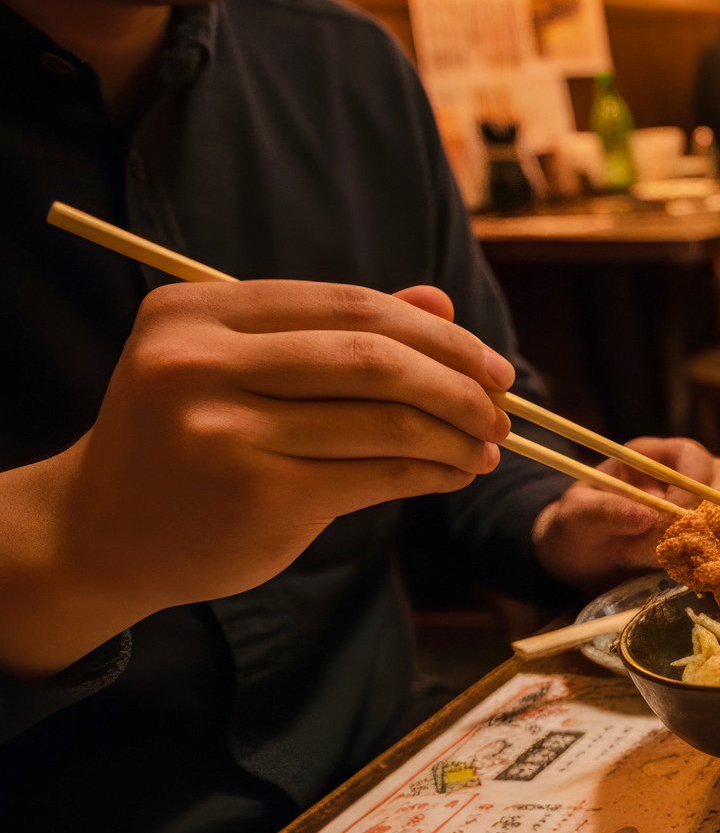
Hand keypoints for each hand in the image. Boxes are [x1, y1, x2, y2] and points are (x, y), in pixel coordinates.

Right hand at [0, 280, 513, 678]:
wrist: (103, 530)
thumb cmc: (186, 438)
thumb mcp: (237, 366)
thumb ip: (333, 332)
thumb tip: (441, 302)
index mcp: (197, 311)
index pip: (348, 305)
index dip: (437, 333)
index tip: (490, 363)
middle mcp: (201, 363)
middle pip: (374, 357)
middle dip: (459, 382)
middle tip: (503, 408)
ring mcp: (226, 431)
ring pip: (385, 420)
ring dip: (455, 434)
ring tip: (486, 446)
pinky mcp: (258, 496)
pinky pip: (376, 475)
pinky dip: (431, 472)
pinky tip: (454, 474)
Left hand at [531, 437, 719, 590]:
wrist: (578, 562)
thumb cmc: (574, 530)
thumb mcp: (575, 518)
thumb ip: (604, 512)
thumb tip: (649, 517)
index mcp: (650, 458)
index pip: (690, 456)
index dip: (692, 484)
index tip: (675, 519)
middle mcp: (681, 477)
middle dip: (714, 510)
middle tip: (690, 542)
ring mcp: (697, 507)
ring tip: (691, 559)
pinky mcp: (705, 538)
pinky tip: (701, 570)